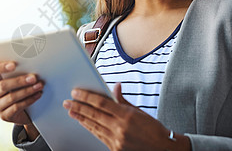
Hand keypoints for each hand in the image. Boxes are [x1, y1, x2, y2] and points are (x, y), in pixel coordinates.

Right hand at [0, 61, 43, 139]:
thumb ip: (20, 70)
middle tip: (34, 77)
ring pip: (11, 97)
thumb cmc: (22, 88)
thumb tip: (32, 62)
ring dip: (27, 91)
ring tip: (39, 86)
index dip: (0, 67)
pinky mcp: (5, 116)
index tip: (13, 65)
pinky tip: (37, 95)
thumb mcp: (20, 78)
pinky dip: (29, 100)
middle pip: (2, 85)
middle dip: (19, 81)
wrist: (27, 110)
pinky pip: (16, 107)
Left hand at [63, 83, 189, 150]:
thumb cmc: (153, 129)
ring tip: (71, 111)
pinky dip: (90, 128)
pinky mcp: (116, 149)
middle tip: (67, 102)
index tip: (76, 92)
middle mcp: (120, 128)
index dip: (86, 97)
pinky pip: (99, 136)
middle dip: (78, 107)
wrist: (164, 149)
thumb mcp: (139, 111)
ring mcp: (117, 141)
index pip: (101, 103)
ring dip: (81, 118)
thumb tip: (115, 86)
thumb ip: (122, 100)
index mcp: (126, 115)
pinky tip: (84, 123)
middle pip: (94, 115)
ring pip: (94, 126)